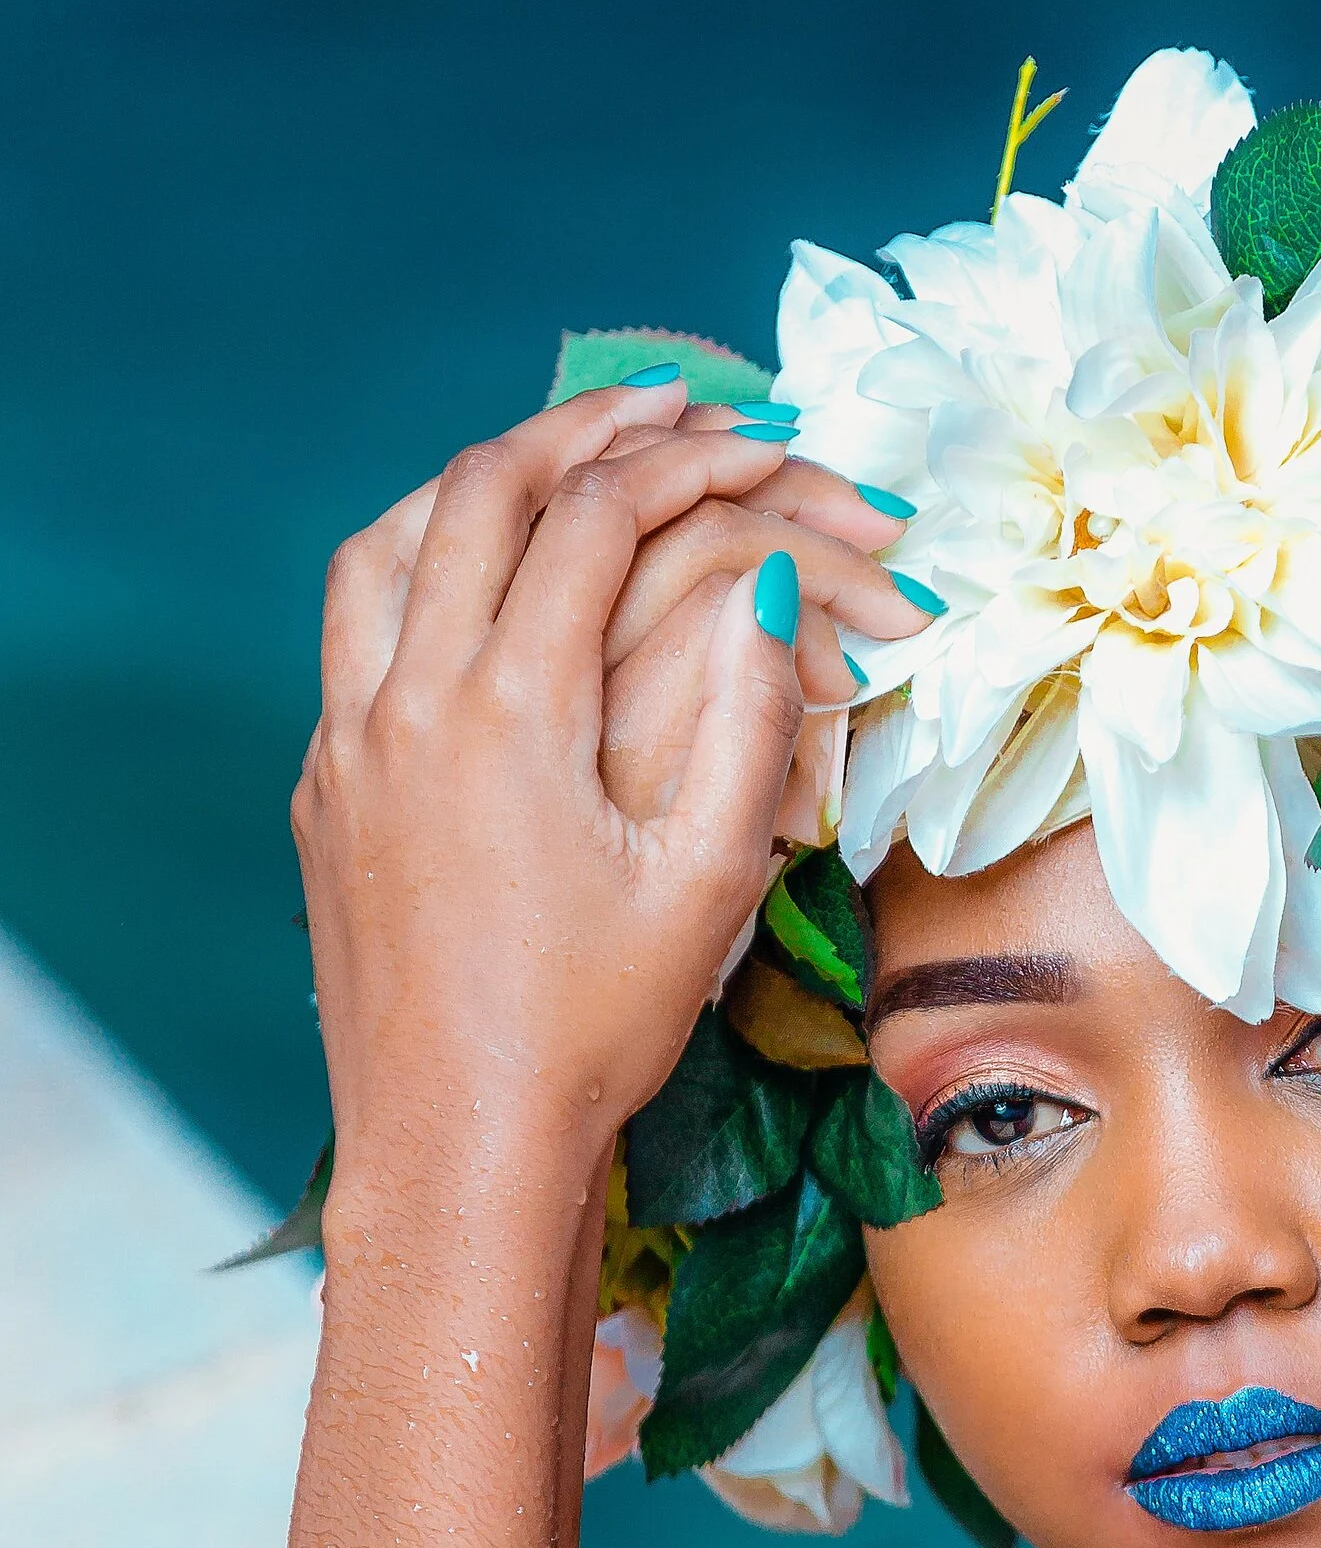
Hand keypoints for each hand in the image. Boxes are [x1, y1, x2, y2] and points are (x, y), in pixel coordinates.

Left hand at [294, 385, 923, 1203]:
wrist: (461, 1142)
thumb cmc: (597, 1029)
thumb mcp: (710, 880)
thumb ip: (749, 719)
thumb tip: (770, 585)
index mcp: (511, 713)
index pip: (596, 520)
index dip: (686, 461)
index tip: (754, 440)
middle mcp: (408, 702)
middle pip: (482, 492)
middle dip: (584, 430)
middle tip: (668, 405)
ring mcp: (348, 742)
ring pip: (388, 540)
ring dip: (476, 481)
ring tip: (554, 465)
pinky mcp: (324, 792)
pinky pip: (353, 632)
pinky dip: (416, 566)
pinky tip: (468, 594)